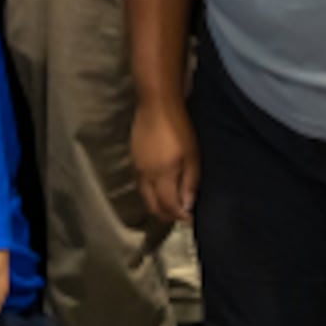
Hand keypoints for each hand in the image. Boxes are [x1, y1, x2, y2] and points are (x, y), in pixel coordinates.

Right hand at [132, 98, 197, 224]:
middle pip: (152, 206)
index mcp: (162, 176)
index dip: (180, 216)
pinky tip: (160, 189)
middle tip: (181, 216)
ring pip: (144, 197)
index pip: (168, 206)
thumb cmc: (179, 129)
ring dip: (157, 205)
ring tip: (172, 204)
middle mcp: (146, 177)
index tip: (191, 219)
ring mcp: (137, 169)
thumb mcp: (192, 156)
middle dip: (167, 215)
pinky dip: (150, 194)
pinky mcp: (133, 160)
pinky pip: (140, 186)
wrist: (156, 105)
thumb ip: (190, 182)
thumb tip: (187, 206)